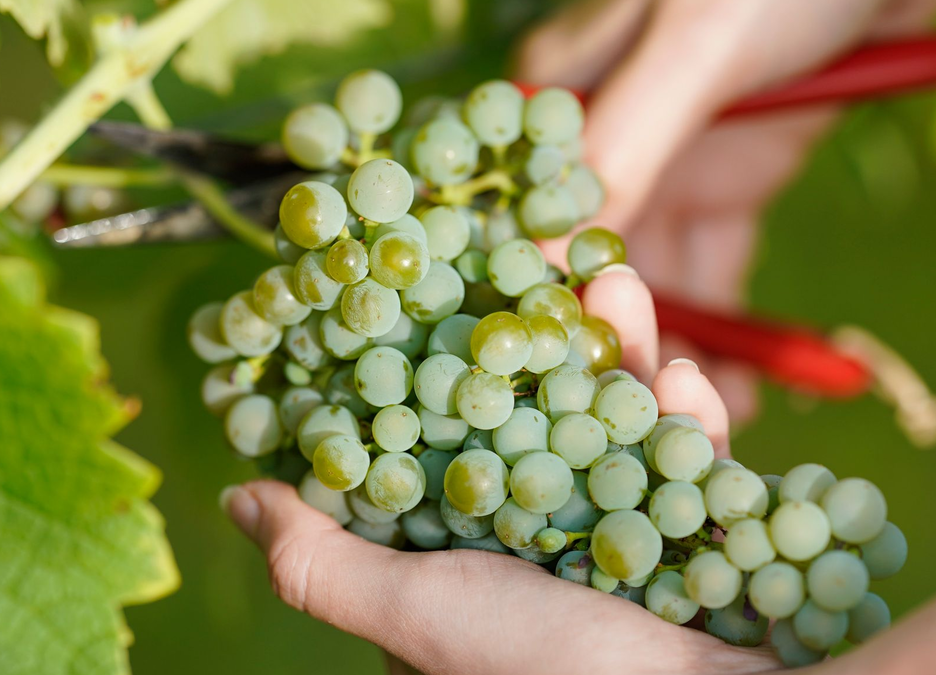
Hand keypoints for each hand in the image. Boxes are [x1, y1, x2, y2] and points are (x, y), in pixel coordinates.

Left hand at [222, 270, 771, 674]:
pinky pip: (689, 464)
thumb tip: (237, 496)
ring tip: (622, 285)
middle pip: (533, 416)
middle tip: (543, 266)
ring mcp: (622, 538)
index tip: (434, 292)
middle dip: (539, 341)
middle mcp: (538, 545)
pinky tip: (685, 384)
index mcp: (465, 561)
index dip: (433, 368)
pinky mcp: (698, 536)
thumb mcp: (415, 615)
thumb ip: (324, 564)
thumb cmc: (549, 674)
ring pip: (613, 421)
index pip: (437, 444)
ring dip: (620, 351)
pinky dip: (689, 422)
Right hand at [517, 0, 935, 422]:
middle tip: (652, 426)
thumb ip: (623, 146)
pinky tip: (745, 393)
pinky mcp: (734, 182)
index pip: (528, 217)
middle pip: (592, 265)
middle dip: (619, 345)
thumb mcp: (694, 49)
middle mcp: (606, 142)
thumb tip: (544, 259)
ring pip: (660, 281)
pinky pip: (722, 270)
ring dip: (679, 354)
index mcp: (564, 98)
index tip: (567, 386)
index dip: (541, 301)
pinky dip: (733, 332)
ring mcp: (672, 167)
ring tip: (704, 435)